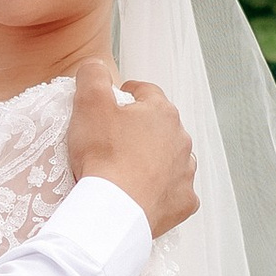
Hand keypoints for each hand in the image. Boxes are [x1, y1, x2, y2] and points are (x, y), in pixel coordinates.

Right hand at [66, 56, 196, 237]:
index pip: (146, 92)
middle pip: (161, 126)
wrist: (114, 210)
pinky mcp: (184, 202)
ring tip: (130, 169)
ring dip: (156, 160)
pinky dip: (162, 192)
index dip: (129, 93)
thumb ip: (92, 75)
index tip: (116, 100)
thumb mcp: (89, 103)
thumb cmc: (103, 155)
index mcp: (162, 112)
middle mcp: (181, 140)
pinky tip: (145, 195)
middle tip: (116, 139)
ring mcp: (185, 172)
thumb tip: (95, 66)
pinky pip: (175, 192)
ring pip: (172, 159)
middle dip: (143, 128)